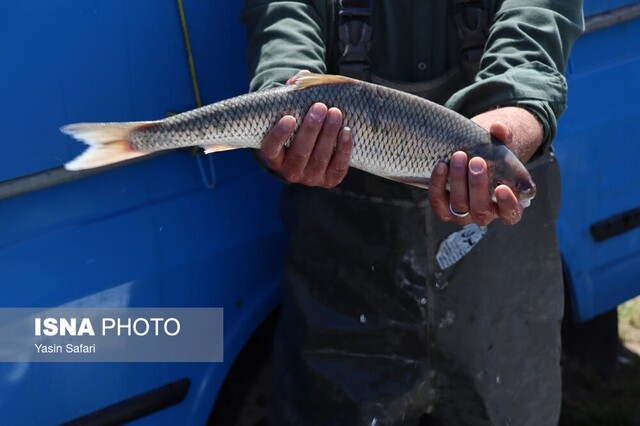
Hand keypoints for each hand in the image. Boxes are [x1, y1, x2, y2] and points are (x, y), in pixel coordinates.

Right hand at [259, 72, 352, 187]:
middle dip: (311, 129)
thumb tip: (302, 76)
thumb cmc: (297, 125)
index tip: (289, 117)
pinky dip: (344, 149)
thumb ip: (292, 93)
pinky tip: (346, 131)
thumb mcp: (289, 110)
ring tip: (335, 113)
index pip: (272, 148)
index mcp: (273, 156)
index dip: (279, 135)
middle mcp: (289, 171)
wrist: (313, 148)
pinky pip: (338, 167)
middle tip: (320, 107)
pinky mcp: (329, 180)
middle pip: (300, 153)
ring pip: (319, 159)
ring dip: (328, 135)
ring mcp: (310, 178)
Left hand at [428, 107, 543, 225]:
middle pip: (481, 209)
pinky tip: (441, 165)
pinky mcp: (444, 210)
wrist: (469, 158)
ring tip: (458, 156)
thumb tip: (498, 127)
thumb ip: (504, 137)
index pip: (511, 214)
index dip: (508, 204)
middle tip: (477, 161)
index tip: (502, 187)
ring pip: (459, 206)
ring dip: (457, 181)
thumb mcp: (502, 147)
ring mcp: (463, 215)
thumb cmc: (492, 157)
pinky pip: (438, 202)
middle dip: (478, 185)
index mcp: (507, 206)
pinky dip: (437, 185)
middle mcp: (485, 215)